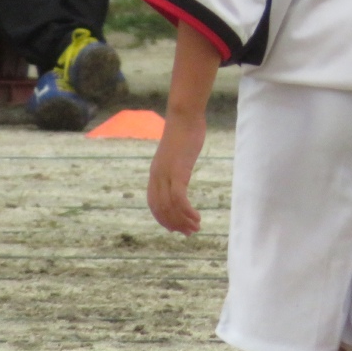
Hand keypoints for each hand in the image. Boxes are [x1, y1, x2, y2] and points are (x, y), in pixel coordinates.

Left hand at [147, 109, 206, 234]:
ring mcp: (166, 175)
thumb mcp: (178, 153)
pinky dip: (186, 212)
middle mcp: (157, 177)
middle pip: (161, 209)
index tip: (176, 228)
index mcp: (156, 174)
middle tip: (189, 233)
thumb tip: (181, 172)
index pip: (154, 204)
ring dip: (182, 221)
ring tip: (196, 228)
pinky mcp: (178, 172)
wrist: (184, 117)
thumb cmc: (185, 131)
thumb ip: (177, 165)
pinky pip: (179, 198)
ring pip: (170, 207)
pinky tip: (197, 216)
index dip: (164, 219)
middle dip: (174, 224)